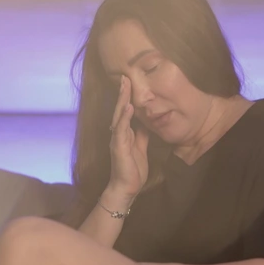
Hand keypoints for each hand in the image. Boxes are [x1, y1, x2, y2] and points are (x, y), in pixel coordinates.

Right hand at [107, 76, 149, 198]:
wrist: (127, 187)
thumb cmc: (133, 169)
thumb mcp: (141, 148)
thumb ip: (142, 134)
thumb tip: (146, 122)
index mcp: (124, 133)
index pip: (125, 111)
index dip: (127, 96)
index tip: (130, 81)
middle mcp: (118, 133)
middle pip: (120, 109)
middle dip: (123, 93)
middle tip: (125, 76)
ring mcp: (117, 139)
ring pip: (118, 115)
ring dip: (122, 100)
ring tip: (125, 85)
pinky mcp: (118, 147)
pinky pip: (121, 130)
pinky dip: (124, 118)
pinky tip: (127, 107)